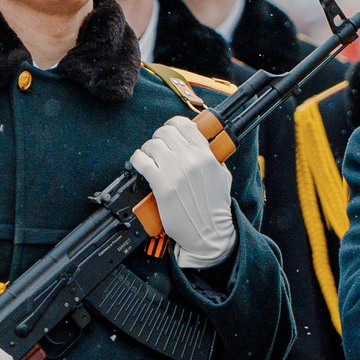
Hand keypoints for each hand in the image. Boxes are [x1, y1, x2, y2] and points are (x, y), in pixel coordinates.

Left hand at [130, 116, 233, 265]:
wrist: (209, 233)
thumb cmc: (215, 208)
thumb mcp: (222, 176)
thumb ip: (212, 157)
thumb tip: (200, 143)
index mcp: (206, 155)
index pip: (185, 126)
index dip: (173, 125)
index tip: (170, 132)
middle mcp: (191, 160)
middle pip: (165, 132)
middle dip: (159, 138)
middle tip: (158, 148)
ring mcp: (175, 172)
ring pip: (152, 144)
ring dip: (148, 150)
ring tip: (150, 158)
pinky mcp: (162, 185)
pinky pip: (141, 161)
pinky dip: (137, 160)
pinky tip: (140, 164)